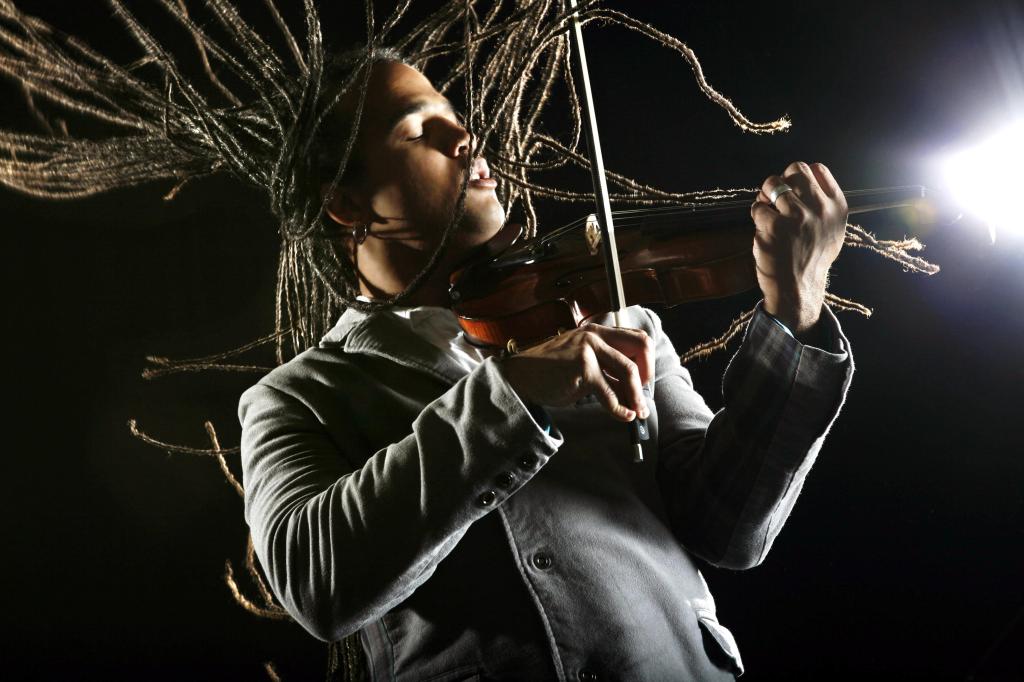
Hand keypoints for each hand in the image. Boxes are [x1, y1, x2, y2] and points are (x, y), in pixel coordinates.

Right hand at [501, 324, 654, 422]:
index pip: (637, 338)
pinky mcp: (582, 368)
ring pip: (628, 371)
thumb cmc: (551, 373)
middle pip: (640, 347)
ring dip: (637, 396)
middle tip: (642, 397)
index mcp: (597, 331)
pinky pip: (609, 393)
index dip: (647, 361)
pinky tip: (622, 416)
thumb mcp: (583, 363)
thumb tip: (632, 392)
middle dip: (648, 374)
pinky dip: (619, 409)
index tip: (643, 382)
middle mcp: (595, 335)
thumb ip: (606, 371)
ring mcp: (588, 349)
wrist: (522, 377)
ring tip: (638, 413)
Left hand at [750, 161, 847, 334]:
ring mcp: (798, 217)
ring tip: (766, 209)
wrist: (798, 288)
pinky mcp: (776, 227)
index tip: (793, 190)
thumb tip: (810, 173)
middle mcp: (821, 210)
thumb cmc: (812, 258)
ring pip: (773, 183)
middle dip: (781, 180)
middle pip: (795, 170)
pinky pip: (758, 207)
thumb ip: (825, 203)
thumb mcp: (832, 229)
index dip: (800, 175)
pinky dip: (756, 214)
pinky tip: (762, 227)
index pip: (818, 169)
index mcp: (837, 207)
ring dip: (764, 195)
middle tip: (774, 197)